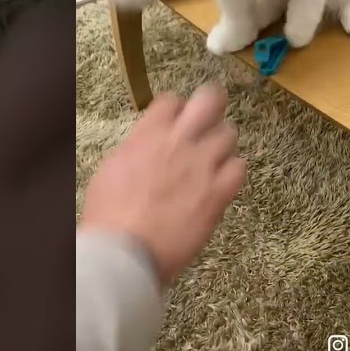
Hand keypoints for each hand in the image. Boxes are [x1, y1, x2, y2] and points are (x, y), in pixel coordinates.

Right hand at [80, 87, 244, 288]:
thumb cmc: (109, 214)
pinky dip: (233, 172)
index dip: (178, 109)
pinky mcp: (219, 192)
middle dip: (211, 106)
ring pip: (229, 134)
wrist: (125, 249)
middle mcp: (180, 142)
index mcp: (148, 134)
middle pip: (210, 101)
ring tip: (214, 158)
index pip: (173, 100)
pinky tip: (222, 182)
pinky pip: (240, 168)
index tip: (177, 120)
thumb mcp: (113, 168)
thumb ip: (138, 148)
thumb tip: (149, 145)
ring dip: (222, 143)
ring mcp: (203, 165)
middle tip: (209, 121)